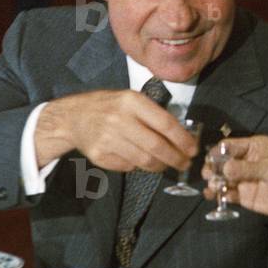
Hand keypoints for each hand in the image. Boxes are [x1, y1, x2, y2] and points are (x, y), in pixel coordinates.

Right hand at [34, 90, 196, 172]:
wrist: (73, 117)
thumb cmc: (109, 107)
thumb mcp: (131, 100)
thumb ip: (154, 115)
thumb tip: (183, 137)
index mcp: (131, 101)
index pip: (165, 124)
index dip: (183, 140)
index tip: (193, 149)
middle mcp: (119, 119)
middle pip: (156, 146)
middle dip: (175, 158)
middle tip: (185, 164)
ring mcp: (107, 139)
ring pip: (144, 161)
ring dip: (160, 166)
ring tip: (166, 164)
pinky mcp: (99, 155)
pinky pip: (128, 167)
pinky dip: (138, 166)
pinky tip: (138, 159)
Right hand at [201, 136, 267, 219]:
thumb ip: (247, 169)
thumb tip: (224, 168)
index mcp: (253, 147)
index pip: (229, 146)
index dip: (217, 152)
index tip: (209, 160)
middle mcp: (246, 162)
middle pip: (222, 164)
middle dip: (213, 169)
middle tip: (209, 176)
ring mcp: (245, 180)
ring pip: (223, 180)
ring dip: (215, 183)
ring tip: (213, 187)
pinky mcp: (247, 197)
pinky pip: (230, 195)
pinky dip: (221, 196)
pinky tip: (217, 197)